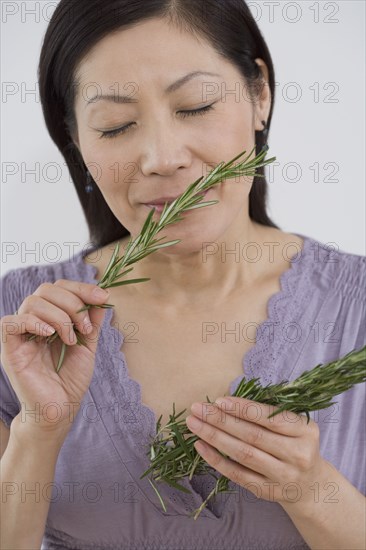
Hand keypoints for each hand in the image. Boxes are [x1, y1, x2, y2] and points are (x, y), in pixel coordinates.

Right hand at [0, 279, 109, 439]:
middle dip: (73, 302)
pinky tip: (50, 334)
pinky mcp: (10, 348)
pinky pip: (11, 323)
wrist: (59, 409)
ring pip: (32, 302)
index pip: (60, 288)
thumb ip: (92, 321)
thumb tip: (103, 296)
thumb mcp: (88, 345)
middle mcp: (34, 322)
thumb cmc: (71, 380)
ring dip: (59, 316)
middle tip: (85, 327)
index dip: (82, 288)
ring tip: (71, 340)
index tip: (104, 297)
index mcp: (51, 318)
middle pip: (46, 289)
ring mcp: (21, 334)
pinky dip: (33, 322)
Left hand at [185, 396, 326, 509]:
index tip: (219, 400)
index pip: (270, 417)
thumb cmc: (295, 444)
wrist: (311, 486)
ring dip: (214, 437)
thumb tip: (226, 402)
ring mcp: (283, 476)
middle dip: (221, 420)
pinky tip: (201, 445)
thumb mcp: (294, 426)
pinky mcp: (267, 491)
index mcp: (305, 431)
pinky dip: (216, 459)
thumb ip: (268, 414)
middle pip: (252, 435)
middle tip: (198, 408)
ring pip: (243, 454)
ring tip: (194, 423)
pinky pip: (237, 474)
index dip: (243, 408)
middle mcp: (297, 454)